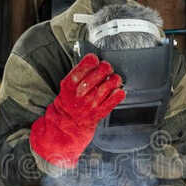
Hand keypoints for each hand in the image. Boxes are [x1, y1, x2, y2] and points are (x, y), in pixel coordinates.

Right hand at [28, 54, 125, 168]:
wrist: (66, 125)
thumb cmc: (68, 103)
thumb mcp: (66, 85)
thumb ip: (79, 73)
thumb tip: (94, 61)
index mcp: (71, 83)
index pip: (87, 64)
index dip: (93, 60)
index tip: (95, 61)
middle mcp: (81, 93)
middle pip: (101, 72)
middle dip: (106, 68)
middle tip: (107, 69)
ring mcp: (91, 103)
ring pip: (109, 84)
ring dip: (114, 79)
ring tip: (114, 79)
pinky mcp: (99, 112)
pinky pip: (114, 100)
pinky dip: (119, 93)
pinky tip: (118, 90)